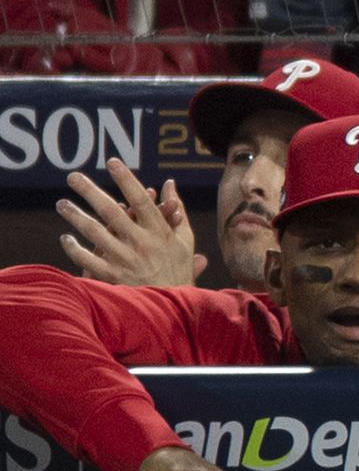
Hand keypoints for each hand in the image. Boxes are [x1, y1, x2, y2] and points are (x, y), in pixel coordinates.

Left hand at [58, 161, 200, 288]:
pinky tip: (66, 239)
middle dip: (91, 191)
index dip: (126, 180)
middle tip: (73, 177)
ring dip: (76, 216)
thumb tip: (169, 183)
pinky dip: (74, 248)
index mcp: (160, 232)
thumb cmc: (177, 270)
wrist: (172, 308)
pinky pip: (87, 259)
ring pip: (95, 232)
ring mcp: (125, 260)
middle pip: (112, 211)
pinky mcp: (112, 276)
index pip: (141, 200)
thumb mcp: (184, 240)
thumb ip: (176, 211)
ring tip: (62, 204)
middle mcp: (142, 243)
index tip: (112, 162)